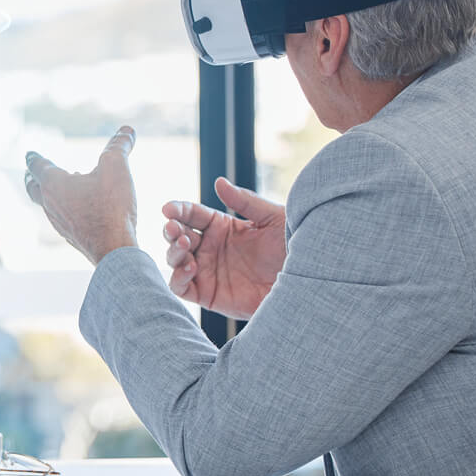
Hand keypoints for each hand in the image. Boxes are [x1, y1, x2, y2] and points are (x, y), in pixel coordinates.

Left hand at [24, 127, 139, 264]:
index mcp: (54, 184)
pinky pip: (61, 218)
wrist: (114, 249)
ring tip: (63, 186)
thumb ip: (119, 146)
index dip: (34, 158)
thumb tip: (127, 129)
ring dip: (49, 193)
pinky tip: (81, 208)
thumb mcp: (116, 168)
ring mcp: (59, 223)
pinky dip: (64, 208)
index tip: (29, 154)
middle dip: (32, 178)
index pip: (37, 166)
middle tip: (32, 172)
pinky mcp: (70, 236)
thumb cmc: (111, 207)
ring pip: (46, 205)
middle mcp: (50, 204)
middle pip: (33, 188)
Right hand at [160, 176, 286, 319]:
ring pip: (175, 260)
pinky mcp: (209, 294)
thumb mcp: (273, 218)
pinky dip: (177, 278)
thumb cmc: (294, 248)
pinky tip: (190, 268)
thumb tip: (218, 181)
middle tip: (174, 228)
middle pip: (177, 235)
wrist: (306, 283)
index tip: (169, 209)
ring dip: (173, 251)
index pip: (192, 214)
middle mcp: (211, 248)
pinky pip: (181, 287)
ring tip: (184, 245)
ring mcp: (208, 271)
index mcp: (222, 227)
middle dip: (171, 230)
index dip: (178, 209)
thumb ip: (245, 201)